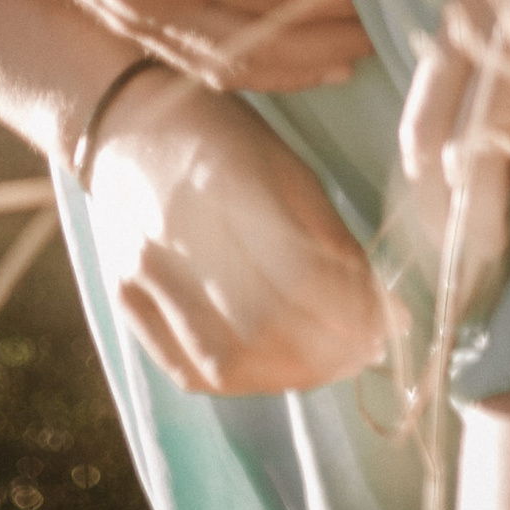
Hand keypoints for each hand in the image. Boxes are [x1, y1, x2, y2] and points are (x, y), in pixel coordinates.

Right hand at [85, 68, 392, 396]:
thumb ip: (334, 243)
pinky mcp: (122, 301)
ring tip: (326, 366)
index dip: (350, 314)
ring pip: (224, 362)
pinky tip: (274, 370)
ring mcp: (143, 274)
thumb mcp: (286, 167)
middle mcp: (177, 234)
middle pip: (262, 326)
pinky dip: (241, 383)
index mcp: (226, 182)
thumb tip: (386, 314)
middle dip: (327, 353)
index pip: (299, 276)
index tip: (384, 327)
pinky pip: (187, 371)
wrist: (123, 126)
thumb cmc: (220, 137)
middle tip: (362, 353)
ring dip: (288, 377)